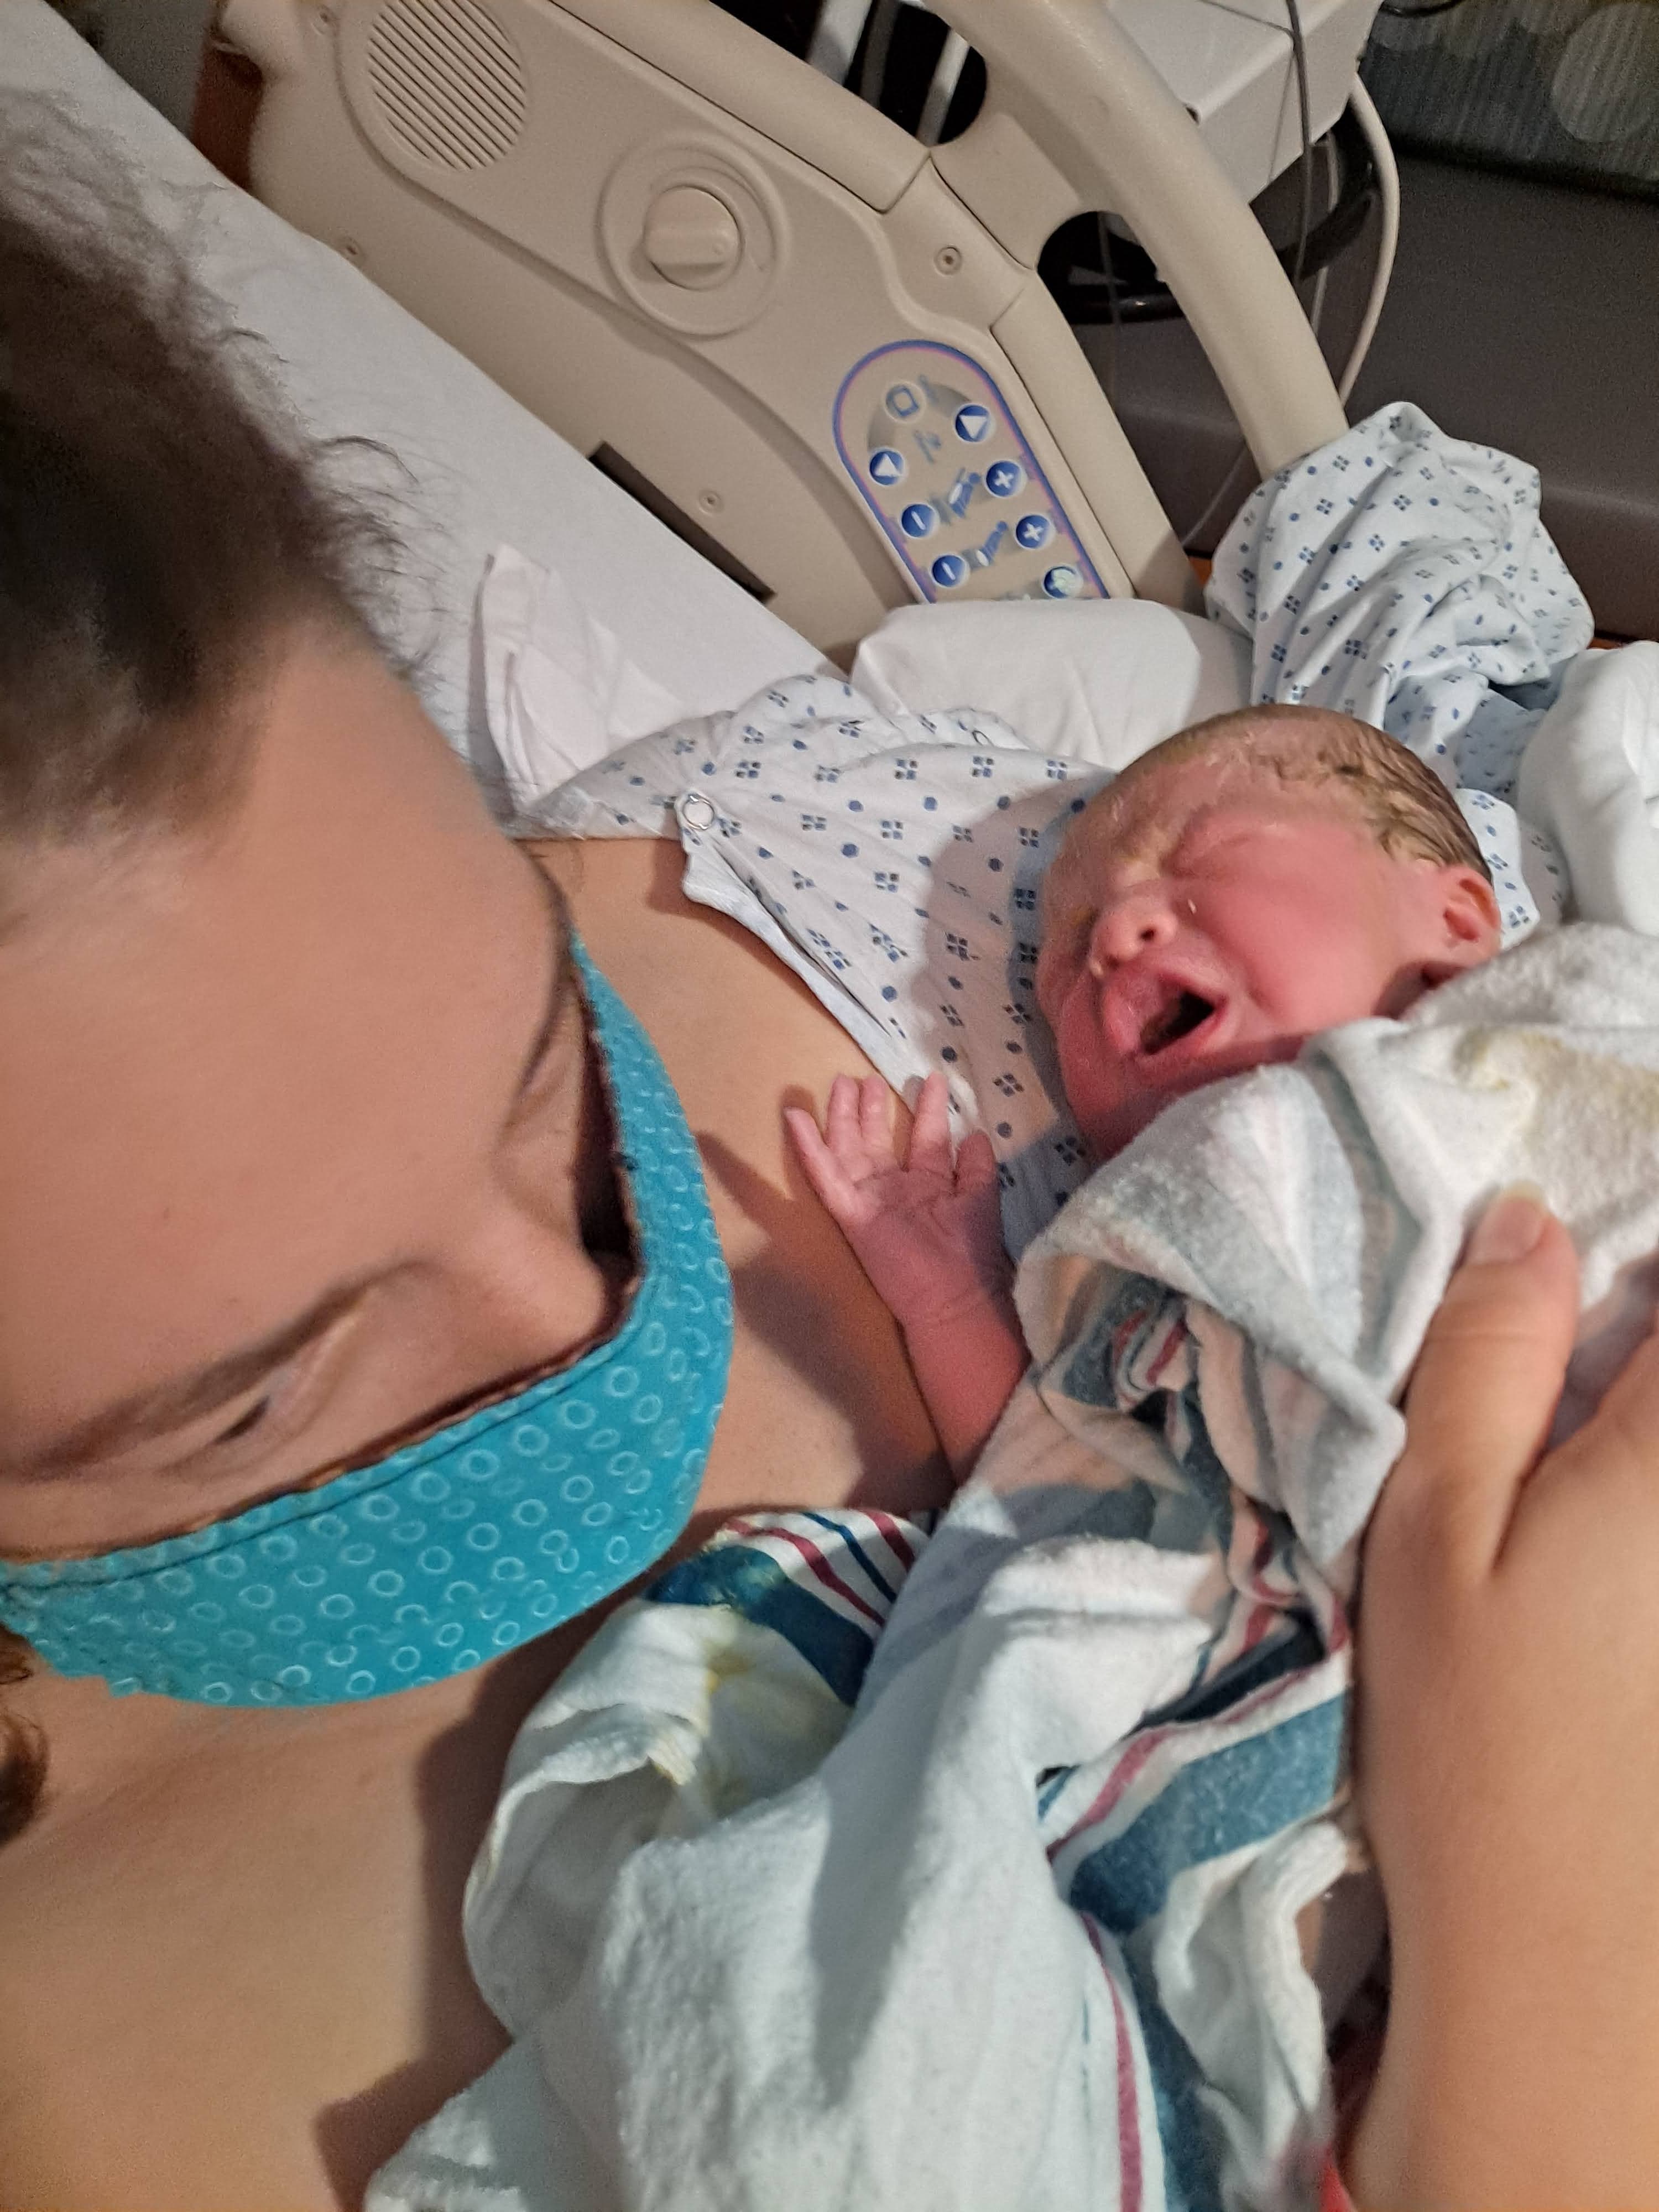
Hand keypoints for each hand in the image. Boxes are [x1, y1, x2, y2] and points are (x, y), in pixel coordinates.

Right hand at [784, 1071, 1008, 1332]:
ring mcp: (869, 1198)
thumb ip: (977, 1167)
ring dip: (842, 1116)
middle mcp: (896, 1187)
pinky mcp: (850, 1212)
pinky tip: (795, 1117)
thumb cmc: (970, 1251)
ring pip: (849, 1149)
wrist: (952, 1297)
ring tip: (840, 1082)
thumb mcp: (981, 1199)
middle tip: (864, 1077)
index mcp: (929, 1183)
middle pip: (876, 1139)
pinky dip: (809, 1146)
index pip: (926, 1136)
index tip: (933, 1078)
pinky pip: (825, 1175)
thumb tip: (976, 1132)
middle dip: (871, 1107)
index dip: (929, 1107)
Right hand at [1348, 1188, 1658, 2208]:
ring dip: (1641, 1398)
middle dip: (1641, 1322)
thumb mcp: (1431, 1533)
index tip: (1598, 1223)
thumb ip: (1482, 1359)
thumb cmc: (1480, 1743)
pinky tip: (1605, 1504)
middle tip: (1587, 1325)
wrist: (1578, 1971)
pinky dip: (1642, 1466)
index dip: (1642, 1227)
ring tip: (1582, 1434)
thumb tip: (1525, 1219)